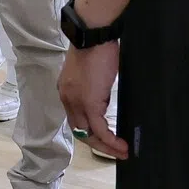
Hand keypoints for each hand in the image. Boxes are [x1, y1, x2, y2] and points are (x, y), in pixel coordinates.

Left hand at [59, 43, 127, 159]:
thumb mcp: (91, 73)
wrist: (92, 36)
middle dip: (98, 144)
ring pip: (88, 134)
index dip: (90, 131)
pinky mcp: (89, 103)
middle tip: (116, 151)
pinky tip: (122, 145)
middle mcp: (67, 99)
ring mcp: (77, 102)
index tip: (106, 138)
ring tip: (122, 152)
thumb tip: (104, 99)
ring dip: (106, 146)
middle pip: (79, 130)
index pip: (75, 118)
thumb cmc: (96, 49)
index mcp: (66, 91)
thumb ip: (93, 88)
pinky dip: (111, 141)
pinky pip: (99, 130)